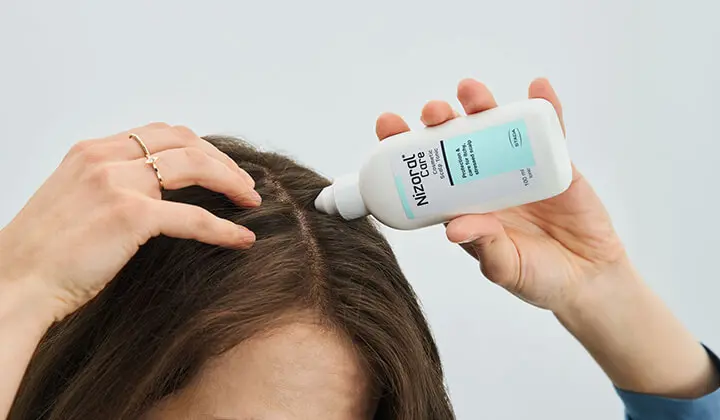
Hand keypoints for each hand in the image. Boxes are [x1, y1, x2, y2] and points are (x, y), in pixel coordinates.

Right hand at [0, 123, 259, 321]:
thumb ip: (109, 186)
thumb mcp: (73, 200)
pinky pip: (194, 218)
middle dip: (222, 160)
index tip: (218, 165)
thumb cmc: (43, 253)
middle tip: (244, 184)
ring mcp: (117, 183)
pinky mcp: (130, 215)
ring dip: (230, 182)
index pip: (158, 133)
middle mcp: (104, 158)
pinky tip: (241, 238)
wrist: (14, 283)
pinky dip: (224, 228)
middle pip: (184, 141)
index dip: (197, 147)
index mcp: (91, 152)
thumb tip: (155, 194)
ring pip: (195, 166)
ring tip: (249, 200)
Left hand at [375, 78, 625, 310]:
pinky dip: (546, 107)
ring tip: (471, 91)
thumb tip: (454, 229)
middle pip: (456, 140)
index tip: (387, 123)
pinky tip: (539, 88)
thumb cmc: (538, 277)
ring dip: (482, 104)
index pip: (426, 170)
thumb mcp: (504, 267)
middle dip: (440, 119)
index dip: (405, 145)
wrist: (587, 278)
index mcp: (461, 204)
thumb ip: (483, 247)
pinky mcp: (553, 162)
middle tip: (434, 111)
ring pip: (495, 127)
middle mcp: (483, 180)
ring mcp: (517, 167)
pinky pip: (549, 130)